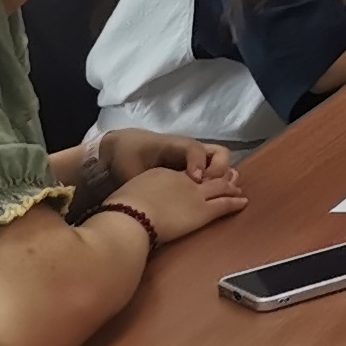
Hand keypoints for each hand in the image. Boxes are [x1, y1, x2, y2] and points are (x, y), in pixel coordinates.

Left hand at [97, 128, 235, 186]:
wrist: (123, 148)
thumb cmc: (127, 158)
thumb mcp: (132, 169)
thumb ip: (147, 182)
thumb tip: (160, 200)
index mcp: (174, 145)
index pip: (195, 149)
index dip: (198, 164)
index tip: (195, 181)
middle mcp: (191, 150)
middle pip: (220, 153)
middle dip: (219, 170)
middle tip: (206, 188)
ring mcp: (196, 157)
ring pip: (221, 162)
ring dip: (222, 177)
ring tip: (212, 194)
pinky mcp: (195, 167)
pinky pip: (214, 171)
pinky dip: (217, 182)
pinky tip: (208, 197)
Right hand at [104, 169, 245, 247]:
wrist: (130, 215)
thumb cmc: (121, 208)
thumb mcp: (128, 193)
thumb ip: (137, 194)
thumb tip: (130, 205)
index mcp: (163, 174)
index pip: (184, 172)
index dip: (193, 174)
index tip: (198, 178)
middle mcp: (183, 180)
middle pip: (207, 174)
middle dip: (219, 176)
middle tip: (230, 177)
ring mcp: (195, 193)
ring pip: (220, 186)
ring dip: (230, 187)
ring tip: (238, 189)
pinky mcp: (203, 210)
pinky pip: (224, 204)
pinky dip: (235, 203)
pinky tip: (243, 202)